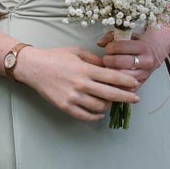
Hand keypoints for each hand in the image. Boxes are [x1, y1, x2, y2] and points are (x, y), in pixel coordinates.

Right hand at [16, 46, 140, 122]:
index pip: (112, 77)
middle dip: (126, 97)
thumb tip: (108, 68)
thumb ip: (94, 60)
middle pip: (110, 94)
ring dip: (109, 105)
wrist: (33, 67)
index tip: (135, 84)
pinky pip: (85, 115)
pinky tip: (100, 112)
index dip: (126, 82)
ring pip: (99, 107)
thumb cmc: (55, 57)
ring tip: (112, 102)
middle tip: (135, 99)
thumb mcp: (77, 52)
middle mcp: (81, 84)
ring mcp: (73, 97)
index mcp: (85, 70)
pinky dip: (95, 116)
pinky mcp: (65, 107)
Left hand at [97, 31, 164, 84]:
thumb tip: (100, 43)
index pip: (121, 47)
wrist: (154, 53)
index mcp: (143, 47)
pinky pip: (124, 87)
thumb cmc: (138, 43)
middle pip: (120, 62)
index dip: (110, 47)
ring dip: (111, 72)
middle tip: (106, 59)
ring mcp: (144, 74)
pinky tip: (111, 78)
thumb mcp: (128, 35)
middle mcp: (145, 62)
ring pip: (121, 76)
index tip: (108, 48)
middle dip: (108, 60)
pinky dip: (115, 83)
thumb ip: (112, 37)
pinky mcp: (140, 84)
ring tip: (108, 68)